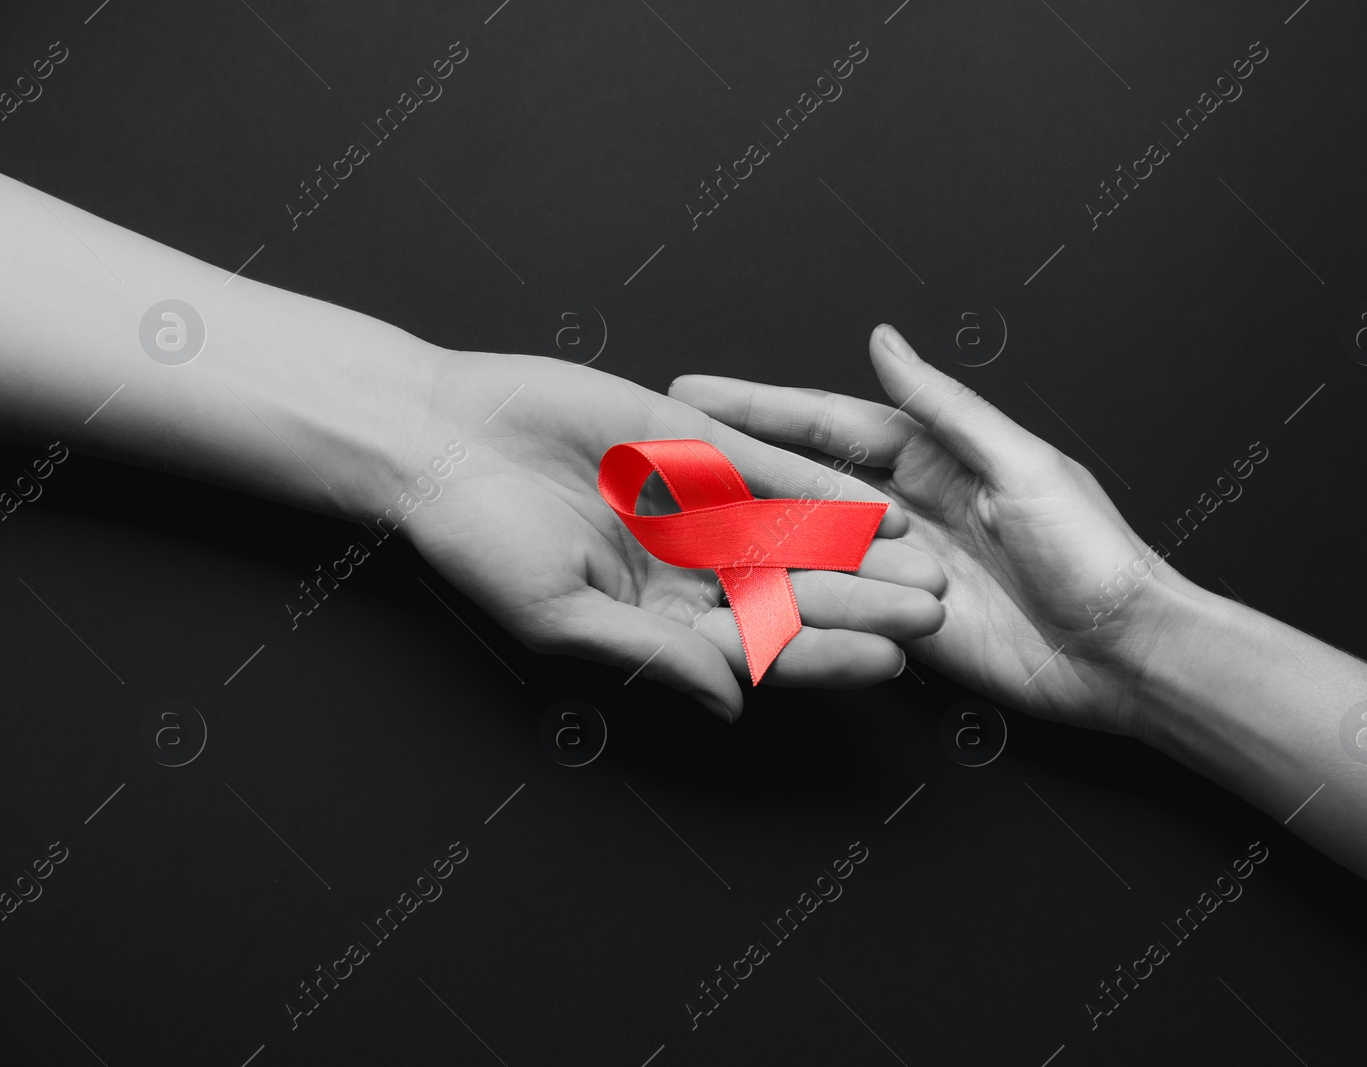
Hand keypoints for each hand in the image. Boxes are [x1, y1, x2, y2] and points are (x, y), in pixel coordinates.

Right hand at [391, 348, 947, 722]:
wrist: (438, 440)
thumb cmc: (479, 539)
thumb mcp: (562, 614)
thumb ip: (650, 656)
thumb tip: (730, 706)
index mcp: (659, 621)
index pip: (758, 649)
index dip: (823, 657)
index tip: (886, 666)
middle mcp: (686, 568)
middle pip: (791, 593)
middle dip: (861, 604)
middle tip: (929, 614)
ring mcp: (692, 506)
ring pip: (790, 532)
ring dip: (856, 549)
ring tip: (922, 561)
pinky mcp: (690, 444)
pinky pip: (764, 468)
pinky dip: (816, 485)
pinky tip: (871, 504)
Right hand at [670, 324, 1198, 736]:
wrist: (1124, 653)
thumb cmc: (1093, 552)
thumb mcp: (1019, 465)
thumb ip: (943, 408)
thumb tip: (884, 342)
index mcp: (934, 455)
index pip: (827, 424)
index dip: (759, 407)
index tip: (694, 393)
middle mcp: (904, 508)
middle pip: (797, 481)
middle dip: (729, 464)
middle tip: (655, 452)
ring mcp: (894, 568)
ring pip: (801, 544)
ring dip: (741, 532)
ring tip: (670, 523)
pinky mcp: (894, 623)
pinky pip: (827, 607)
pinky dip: (779, 597)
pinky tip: (724, 590)